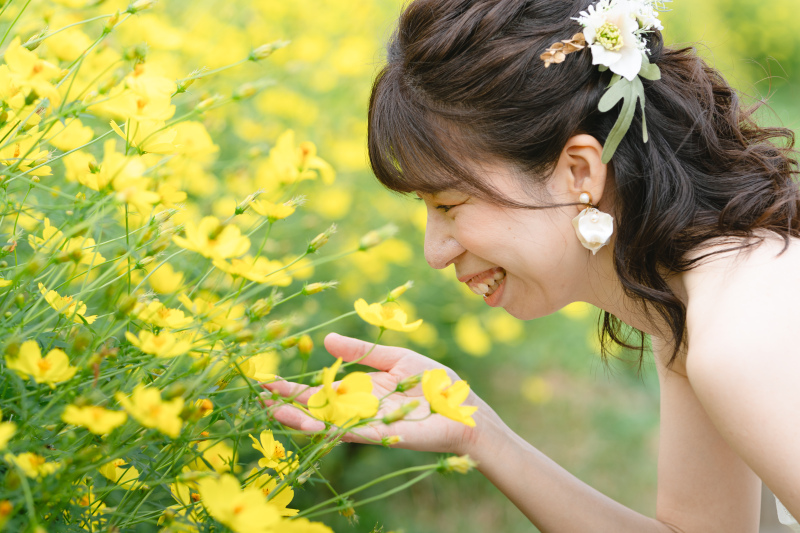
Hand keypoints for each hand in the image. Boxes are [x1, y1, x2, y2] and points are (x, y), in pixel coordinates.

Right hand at [261, 333, 489, 454]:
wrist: (462, 406)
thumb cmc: (434, 382)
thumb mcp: (395, 358)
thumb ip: (362, 352)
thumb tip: (327, 341)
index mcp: (362, 390)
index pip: (321, 389)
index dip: (295, 387)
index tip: (269, 380)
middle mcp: (360, 409)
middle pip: (318, 408)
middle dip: (290, 404)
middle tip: (260, 397)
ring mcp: (369, 423)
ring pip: (328, 423)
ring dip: (301, 419)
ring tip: (274, 413)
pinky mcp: (382, 434)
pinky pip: (351, 431)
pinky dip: (329, 428)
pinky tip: (309, 424)